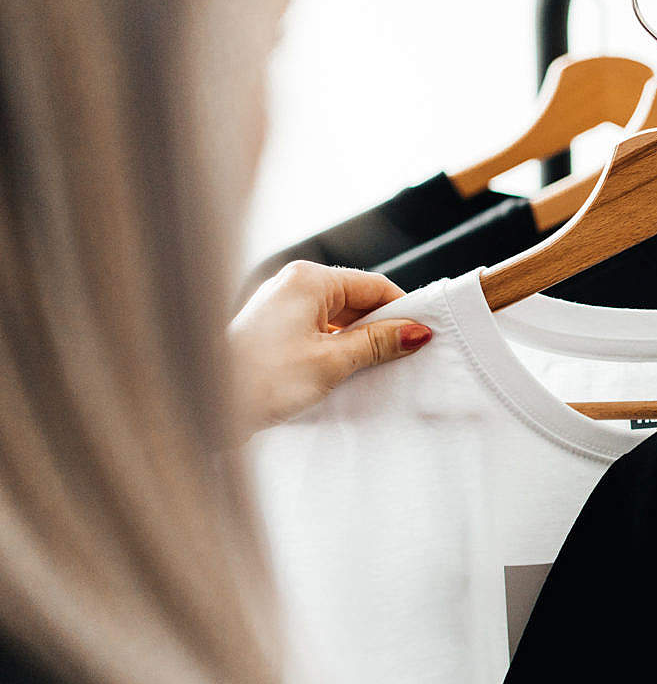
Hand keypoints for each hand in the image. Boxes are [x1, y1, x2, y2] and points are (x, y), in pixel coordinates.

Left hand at [229, 261, 432, 434]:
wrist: (207, 403)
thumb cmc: (261, 379)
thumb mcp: (332, 362)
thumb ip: (377, 343)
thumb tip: (415, 331)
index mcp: (308, 280)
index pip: (373, 285)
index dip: (402, 311)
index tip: (422, 336)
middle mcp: (293, 285)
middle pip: (356, 300)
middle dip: (380, 328)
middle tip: (403, 358)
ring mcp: (281, 306)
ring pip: (338, 318)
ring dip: (358, 342)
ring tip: (374, 370)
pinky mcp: (274, 329)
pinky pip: (319, 331)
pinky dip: (336, 349)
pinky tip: (345, 373)